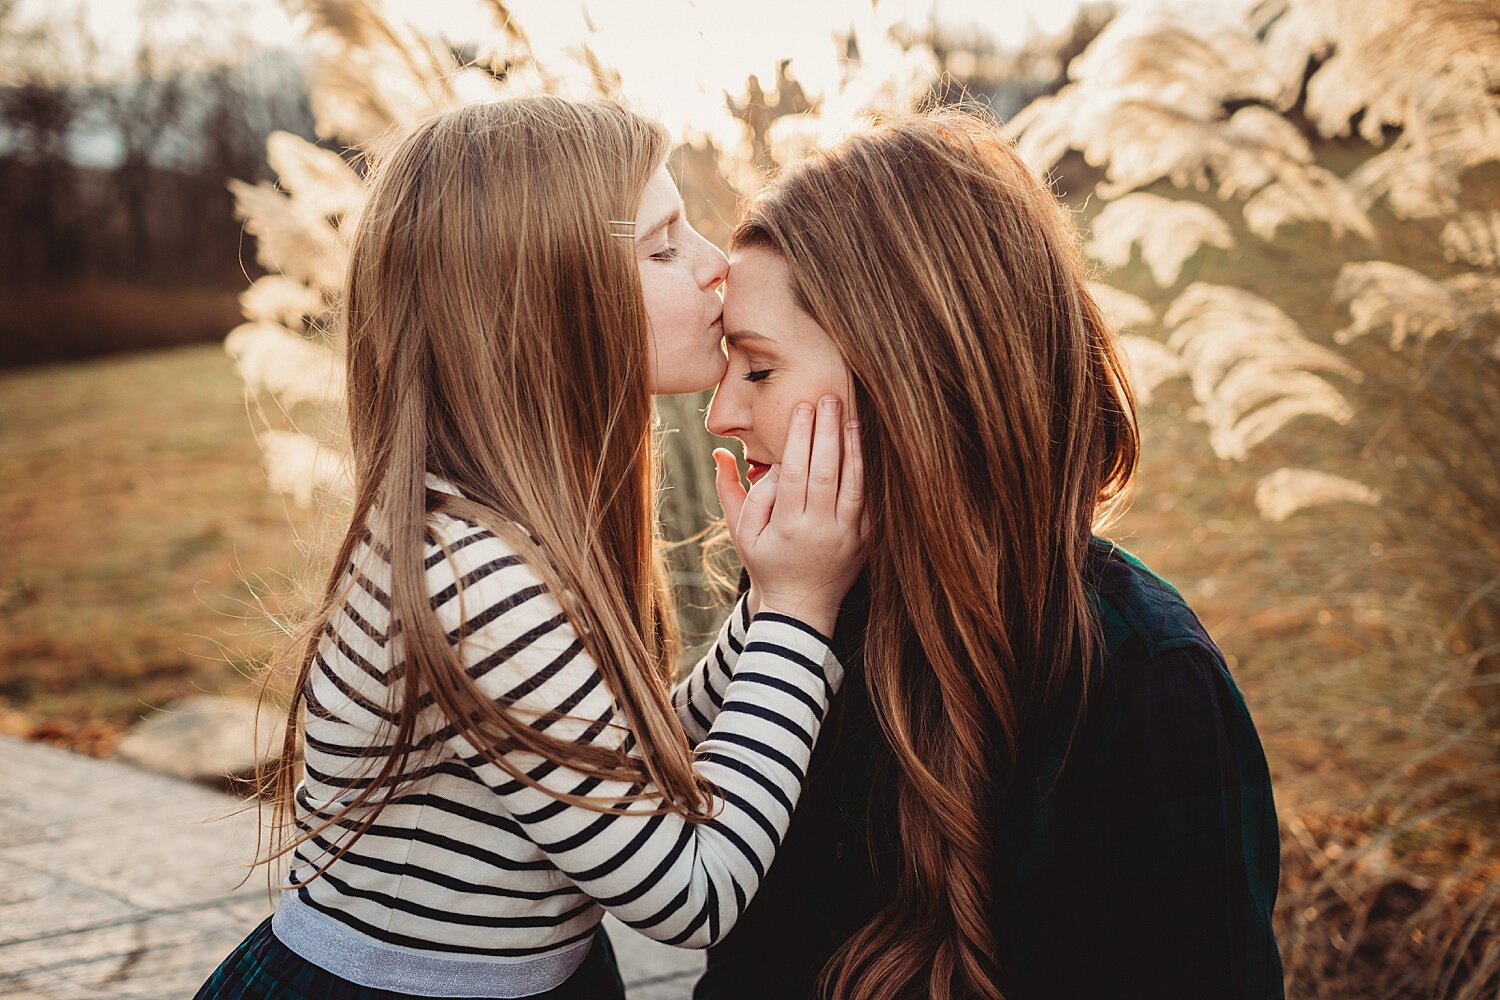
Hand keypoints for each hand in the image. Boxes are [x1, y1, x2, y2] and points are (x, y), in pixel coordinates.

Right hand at [712, 395, 864, 636]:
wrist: (801, 606)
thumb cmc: (767, 563)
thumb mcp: (741, 533)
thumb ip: (732, 491)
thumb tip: (722, 453)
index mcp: (787, 526)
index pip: (795, 472)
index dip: (799, 437)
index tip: (801, 408)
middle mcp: (820, 529)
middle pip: (826, 471)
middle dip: (827, 431)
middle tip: (828, 398)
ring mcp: (847, 534)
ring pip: (853, 481)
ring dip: (852, 445)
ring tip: (848, 414)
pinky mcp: (865, 537)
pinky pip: (868, 497)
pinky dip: (866, 469)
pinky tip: (862, 444)